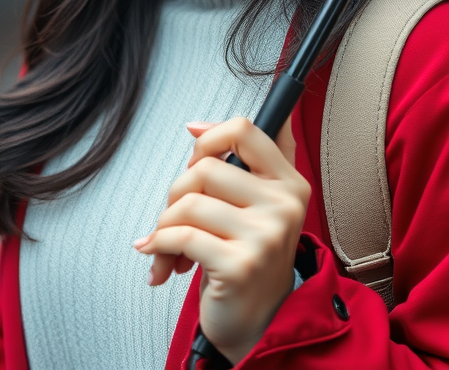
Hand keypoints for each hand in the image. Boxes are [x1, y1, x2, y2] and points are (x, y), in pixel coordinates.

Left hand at [133, 116, 309, 364]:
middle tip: (176, 216)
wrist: (258, 323)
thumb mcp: (259, 205)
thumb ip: (243, 162)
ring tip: (168, 243)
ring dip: (164, 225)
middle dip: (176, 192)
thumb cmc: (249, 258)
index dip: (209, 138)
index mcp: (289, 182)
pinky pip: (180, 237)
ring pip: (188, 203)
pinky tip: (160, 260)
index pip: (245, 130)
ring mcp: (264, 236)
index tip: (192, 154)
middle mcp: (284, 205)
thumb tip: (195, 125)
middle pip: (205, 168)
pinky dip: (159, 246)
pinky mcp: (239, 266)